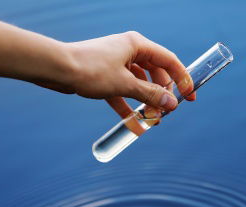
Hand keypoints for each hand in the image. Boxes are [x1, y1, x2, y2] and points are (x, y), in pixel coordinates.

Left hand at [57, 31, 195, 119]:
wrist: (55, 69)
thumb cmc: (90, 70)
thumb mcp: (126, 85)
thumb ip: (151, 95)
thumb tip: (172, 104)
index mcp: (137, 45)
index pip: (169, 61)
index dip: (182, 79)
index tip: (190, 96)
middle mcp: (129, 51)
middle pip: (156, 73)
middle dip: (162, 94)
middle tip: (168, 110)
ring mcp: (116, 63)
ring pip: (139, 83)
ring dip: (146, 101)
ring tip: (152, 119)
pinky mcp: (104, 75)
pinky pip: (123, 90)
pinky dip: (128, 105)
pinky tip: (132, 121)